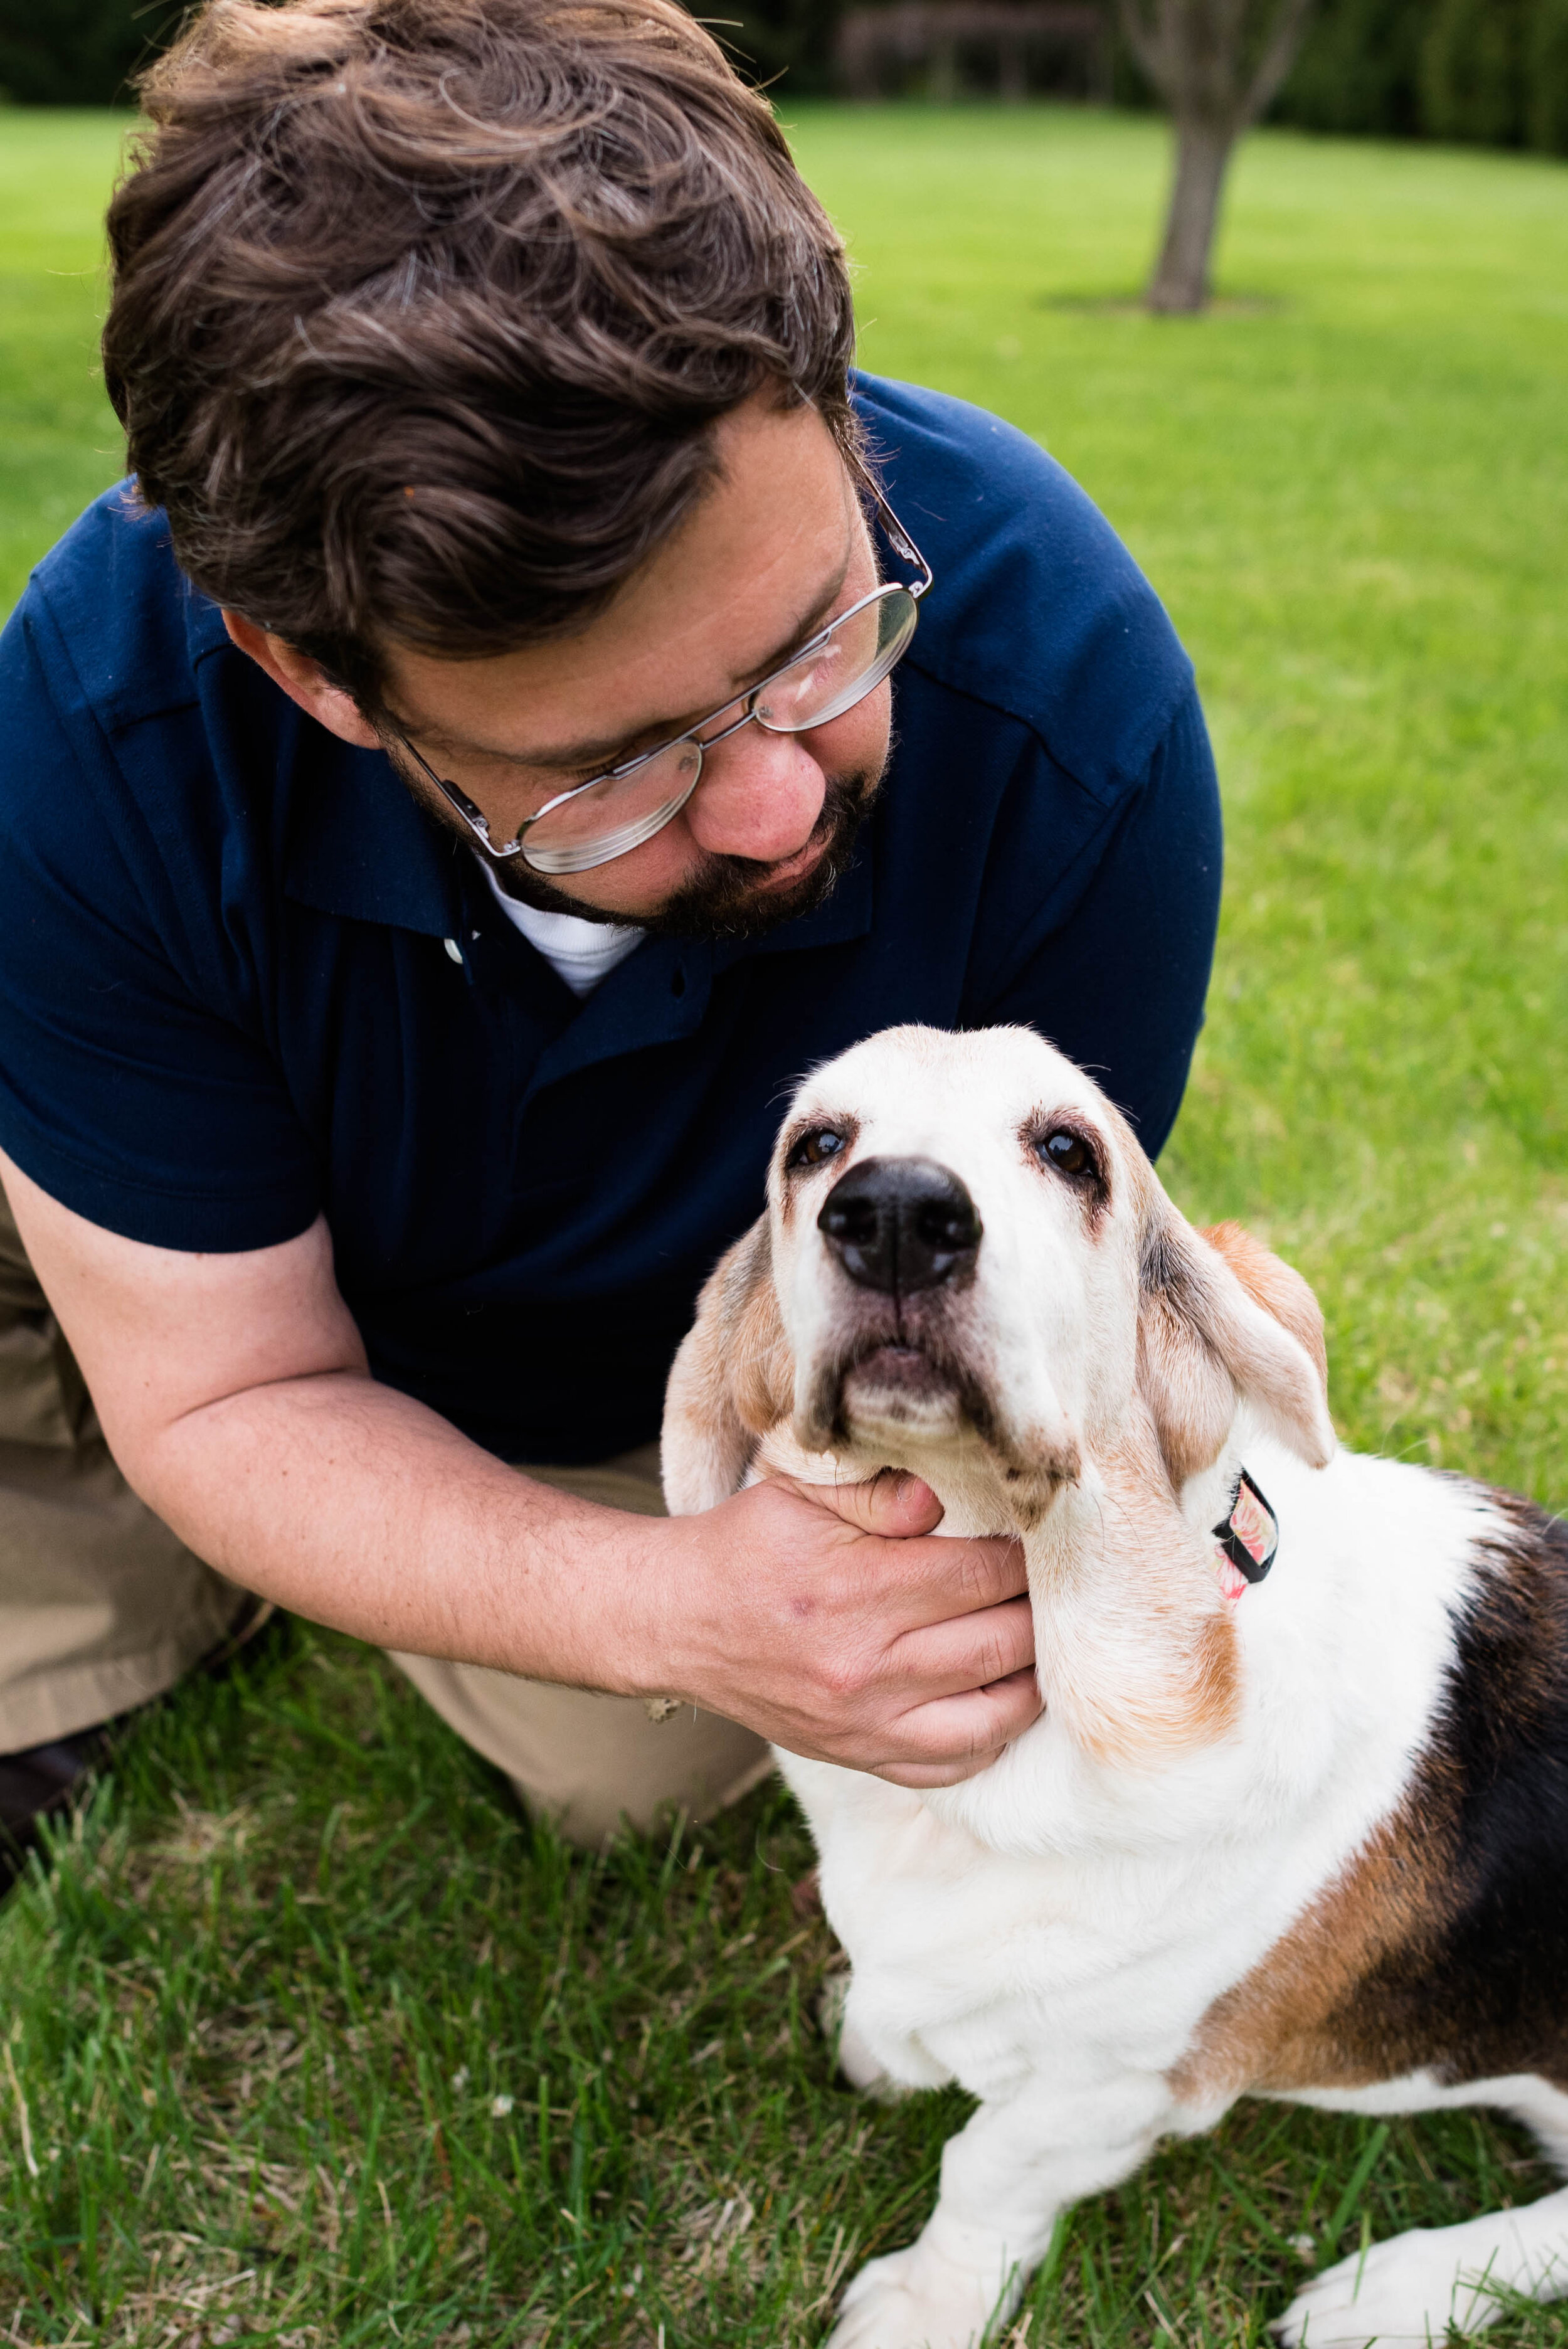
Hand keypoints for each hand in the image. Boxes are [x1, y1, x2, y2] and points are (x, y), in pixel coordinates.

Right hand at [644, 1472, 1036, 1784]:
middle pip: (1001, 1642)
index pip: (983, 1574)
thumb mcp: (801, 1493)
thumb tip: (945, 1499)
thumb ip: (879, 1491)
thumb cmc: (746, 1546)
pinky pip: (952, 1767)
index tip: (1035, 1539)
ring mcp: (864, 1723)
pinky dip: (993, 1738)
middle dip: (1040, 1612)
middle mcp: (865, 1666)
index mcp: (855, 1588)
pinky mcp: (857, 1756)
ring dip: (1031, 1677)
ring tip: (1038, 1642)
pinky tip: (1004, 1699)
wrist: (674, 1621)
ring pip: (993, 1714)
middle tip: (1051, 1588)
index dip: (1025, 1555)